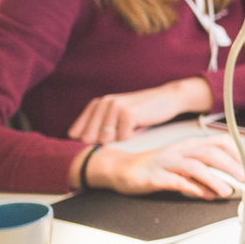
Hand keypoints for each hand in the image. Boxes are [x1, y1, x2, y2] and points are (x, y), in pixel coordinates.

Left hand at [67, 78, 211, 143]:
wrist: (168, 98)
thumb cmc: (143, 112)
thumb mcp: (116, 116)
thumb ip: (98, 127)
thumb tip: (81, 145)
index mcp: (96, 105)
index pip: (76, 133)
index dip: (89, 141)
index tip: (107, 138)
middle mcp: (102, 104)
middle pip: (90, 139)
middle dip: (106, 141)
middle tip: (122, 132)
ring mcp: (114, 107)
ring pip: (106, 140)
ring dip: (121, 139)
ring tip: (132, 127)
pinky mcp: (127, 113)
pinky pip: (124, 138)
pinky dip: (134, 137)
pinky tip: (140, 125)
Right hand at [87, 135, 244, 198]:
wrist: (121, 168)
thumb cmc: (156, 167)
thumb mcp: (183, 166)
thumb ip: (204, 173)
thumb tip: (225, 185)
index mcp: (191, 145)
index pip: (220, 142)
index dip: (238, 152)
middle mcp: (181, 150)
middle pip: (211, 153)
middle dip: (232, 165)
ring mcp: (167, 161)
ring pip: (196, 166)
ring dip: (214, 179)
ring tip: (227, 191)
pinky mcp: (155, 176)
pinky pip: (177, 181)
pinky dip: (193, 188)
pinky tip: (205, 195)